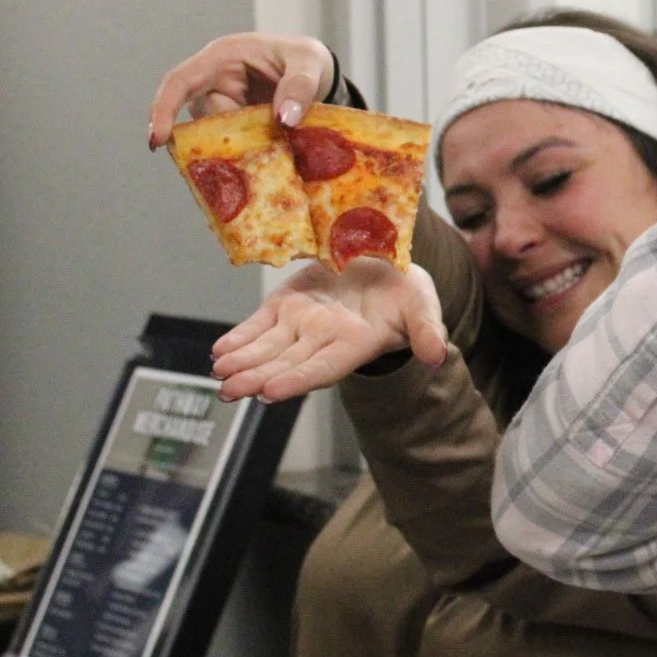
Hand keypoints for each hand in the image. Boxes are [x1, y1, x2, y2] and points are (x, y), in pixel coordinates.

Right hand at [148, 32, 336, 148]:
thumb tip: (284, 119)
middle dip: (230, 132)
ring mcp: (224, 105)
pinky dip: (249, 151)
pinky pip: (232, 144)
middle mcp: (215, 81)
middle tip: (271, 128)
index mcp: (222, 57)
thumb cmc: (307, 59)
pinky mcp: (235, 125)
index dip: (163, 109)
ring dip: (243, 142)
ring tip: (279, 133)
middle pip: (203, 117)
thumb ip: (300, 86)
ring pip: (217, 135)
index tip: (157, 140)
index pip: (180, 81)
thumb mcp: (310, 63)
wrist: (319, 72)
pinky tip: (272, 149)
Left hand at [209, 259, 448, 401]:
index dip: (298, 379)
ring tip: (219, 372)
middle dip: (257, 378)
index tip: (271, 392)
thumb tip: (437, 355)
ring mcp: (301, 322)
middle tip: (230, 390)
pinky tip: (220, 350)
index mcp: (354, 344)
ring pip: (267, 348)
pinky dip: (239, 337)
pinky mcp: (285, 304)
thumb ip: (427, 330)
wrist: (384, 265)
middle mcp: (323, 339)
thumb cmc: (406, 291)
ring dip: (242, 361)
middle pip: (286, 364)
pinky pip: (258, 325)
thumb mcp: (423, 303)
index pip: (323, 367)